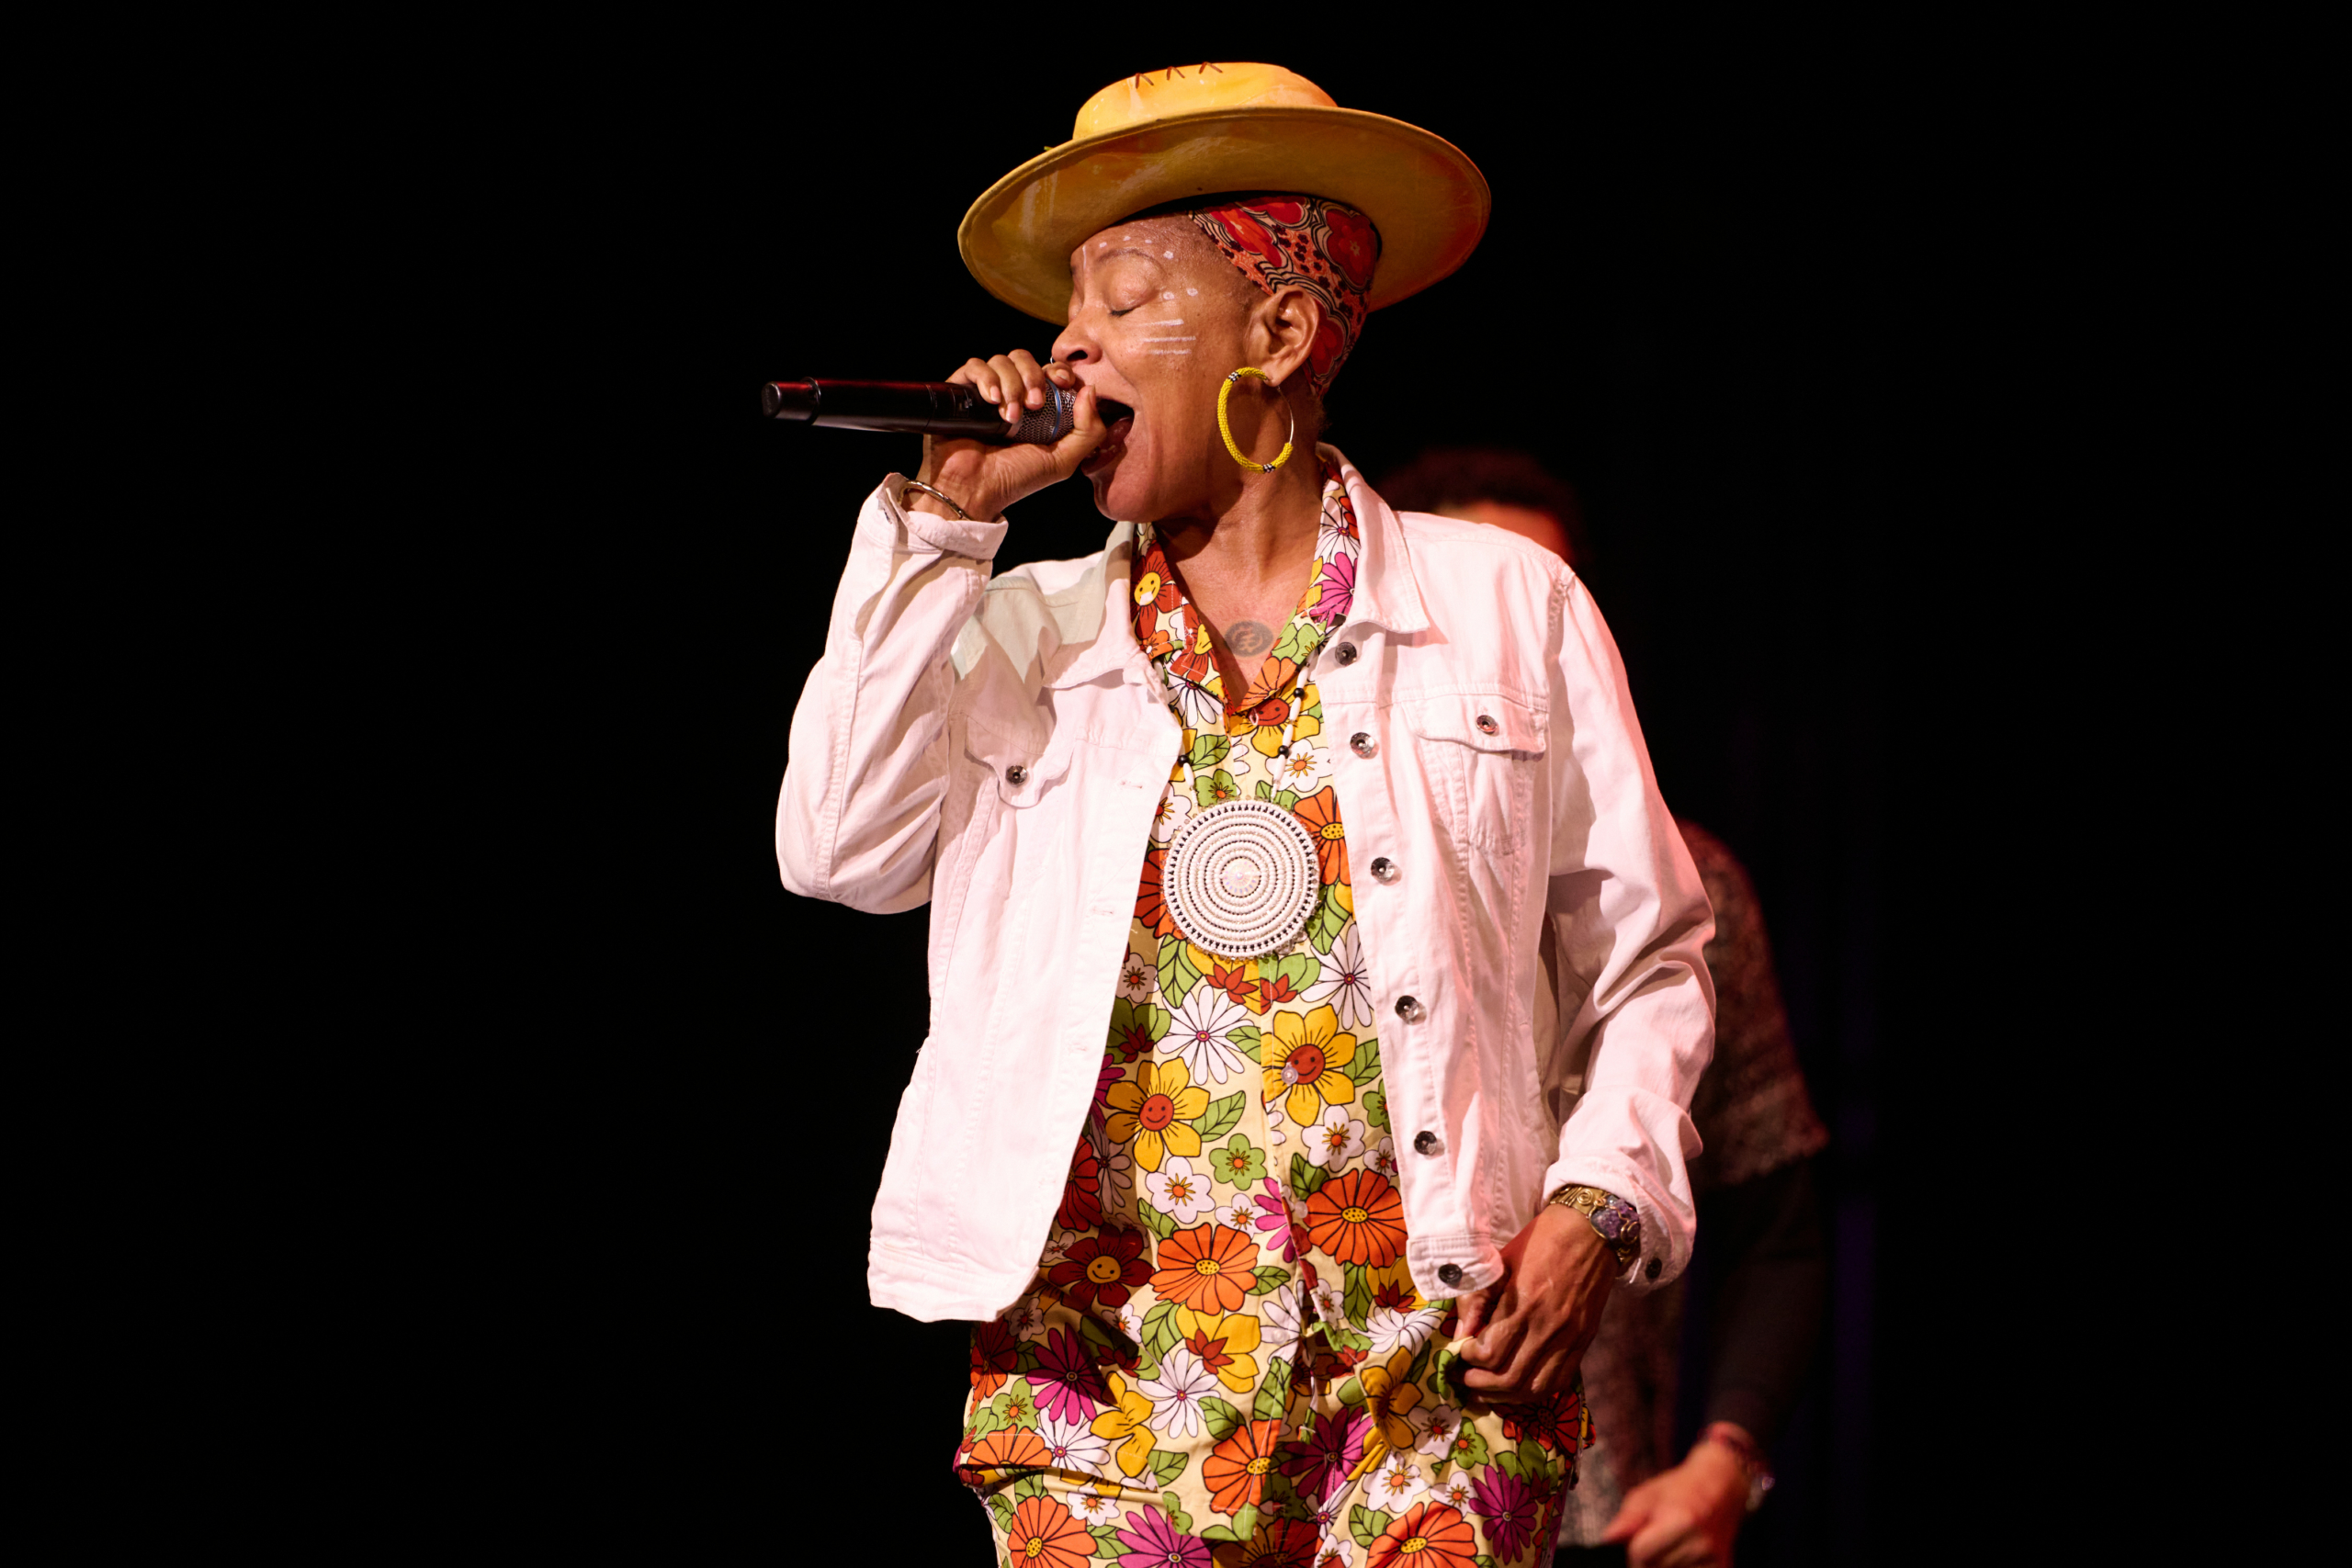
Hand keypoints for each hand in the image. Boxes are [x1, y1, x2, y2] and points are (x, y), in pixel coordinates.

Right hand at [910, 351, 1105, 521]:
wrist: (973, 489)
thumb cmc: (1015, 479)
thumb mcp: (1063, 460)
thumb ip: (1089, 430)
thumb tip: (1090, 390)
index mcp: (1038, 409)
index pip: (1051, 372)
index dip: (1060, 371)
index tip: (1063, 383)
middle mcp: (1012, 396)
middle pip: (1026, 359)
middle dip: (1034, 376)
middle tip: (1033, 405)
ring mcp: (986, 392)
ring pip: (1003, 360)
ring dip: (1011, 384)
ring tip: (1010, 416)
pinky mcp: (961, 390)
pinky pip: (975, 365)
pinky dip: (987, 378)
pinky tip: (991, 401)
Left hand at [1451, 1203, 1614, 1403]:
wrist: (1591, 1231)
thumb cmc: (1540, 1240)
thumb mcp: (1500, 1261)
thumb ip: (1477, 1299)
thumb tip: (1460, 1334)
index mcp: (1524, 1303)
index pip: (1490, 1353)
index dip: (1468, 1357)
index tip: (1461, 1349)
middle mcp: (1548, 1327)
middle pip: (1510, 1379)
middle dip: (1481, 1384)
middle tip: (1466, 1378)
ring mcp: (1569, 1338)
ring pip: (1535, 1389)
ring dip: (1506, 1396)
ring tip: (1487, 1390)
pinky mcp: (1584, 1342)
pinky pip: (1559, 1381)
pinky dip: (1535, 1392)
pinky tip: (1518, 1387)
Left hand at [1601, 1436, 1748, 1567]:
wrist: (1721, 1485)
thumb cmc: (1680, 1488)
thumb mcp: (1647, 1495)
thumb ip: (1627, 1520)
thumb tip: (1608, 1540)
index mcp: (1680, 1520)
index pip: (1640, 1554)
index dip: (1633, 1550)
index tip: (1637, 1542)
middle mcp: (1701, 1542)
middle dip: (1647, 1560)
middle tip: (1656, 1540)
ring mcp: (1715, 1558)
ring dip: (1665, 1565)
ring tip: (1672, 1545)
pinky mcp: (1723, 1567)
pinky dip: (1682, 1567)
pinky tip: (1684, 1555)